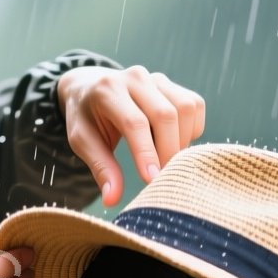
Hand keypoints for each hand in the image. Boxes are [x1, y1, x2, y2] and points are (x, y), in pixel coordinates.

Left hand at [58, 64, 205, 206]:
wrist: (91, 87)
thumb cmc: (87, 118)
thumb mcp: (83, 142)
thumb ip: (100, 168)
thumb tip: (112, 199)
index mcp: (107, 90)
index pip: (134, 123)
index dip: (146, 153)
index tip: (153, 180)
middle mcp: (135, 78)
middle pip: (165, 115)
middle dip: (168, 151)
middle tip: (162, 178)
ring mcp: (157, 78)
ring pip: (185, 108)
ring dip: (182, 140)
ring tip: (166, 158)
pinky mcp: (172, 84)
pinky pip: (194, 106)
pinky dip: (191, 129)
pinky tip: (173, 141)